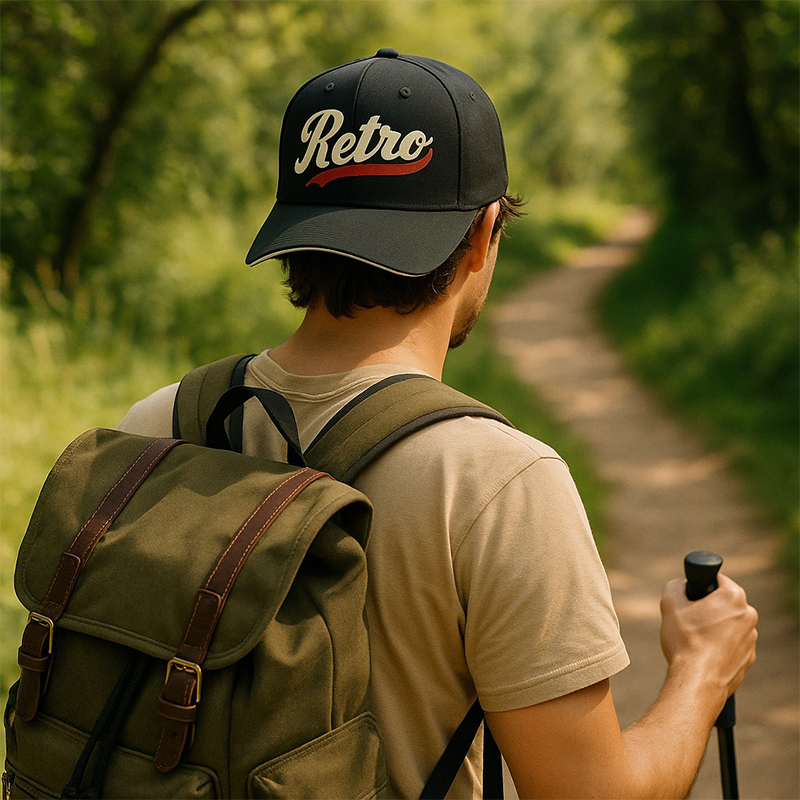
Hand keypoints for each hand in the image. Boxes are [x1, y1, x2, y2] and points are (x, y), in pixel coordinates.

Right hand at [660, 573, 757, 707]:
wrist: (697, 681)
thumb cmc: (685, 641)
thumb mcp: (670, 603)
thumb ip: (676, 585)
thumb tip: (683, 587)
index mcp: (733, 597)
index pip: (716, 579)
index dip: (699, 587)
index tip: (690, 600)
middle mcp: (748, 615)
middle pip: (723, 603)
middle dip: (707, 608)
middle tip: (689, 620)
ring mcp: (751, 638)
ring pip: (728, 624)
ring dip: (714, 627)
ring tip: (695, 640)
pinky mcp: (749, 658)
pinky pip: (731, 644)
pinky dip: (719, 646)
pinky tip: (703, 653)